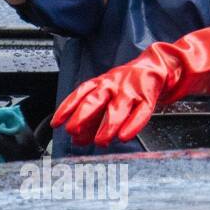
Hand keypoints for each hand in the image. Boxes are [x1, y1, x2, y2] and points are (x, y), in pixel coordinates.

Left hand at [52, 58, 177, 146]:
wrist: (153, 68)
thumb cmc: (124, 86)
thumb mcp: (105, 97)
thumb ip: (91, 120)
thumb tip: (76, 140)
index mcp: (99, 84)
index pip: (80, 94)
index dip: (66, 108)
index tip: (56, 123)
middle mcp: (112, 86)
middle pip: (95, 99)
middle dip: (82, 115)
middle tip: (72, 130)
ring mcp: (129, 92)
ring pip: (117, 108)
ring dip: (107, 125)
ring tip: (100, 141)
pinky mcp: (147, 99)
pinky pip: (140, 113)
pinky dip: (132, 125)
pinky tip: (124, 137)